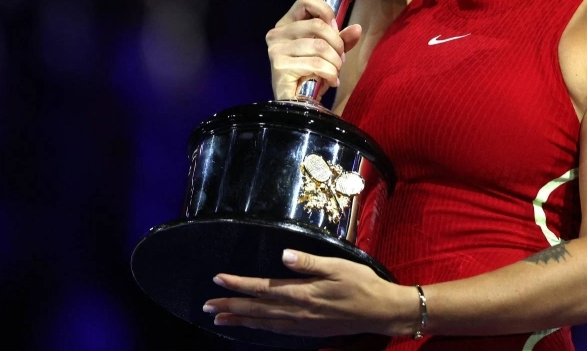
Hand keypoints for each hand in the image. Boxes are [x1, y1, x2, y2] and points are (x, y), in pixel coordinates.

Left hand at [204, 249, 417, 336]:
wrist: (380, 311)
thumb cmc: (362, 283)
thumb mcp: (338, 266)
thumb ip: (309, 262)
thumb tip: (284, 255)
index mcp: (303, 293)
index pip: (262, 289)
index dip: (238, 285)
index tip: (218, 279)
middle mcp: (297, 312)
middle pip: (257, 309)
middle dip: (230, 305)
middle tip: (206, 305)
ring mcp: (302, 324)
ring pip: (263, 323)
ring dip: (240, 319)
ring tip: (219, 318)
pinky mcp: (308, 331)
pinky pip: (276, 331)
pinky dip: (259, 328)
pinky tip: (252, 325)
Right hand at [266, 0, 362, 99]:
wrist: (297, 104)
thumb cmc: (311, 75)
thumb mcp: (329, 53)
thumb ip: (342, 39)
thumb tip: (357, 28)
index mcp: (286, 24)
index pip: (306, 0)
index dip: (326, 12)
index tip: (335, 31)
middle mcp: (277, 33)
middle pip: (318, 25)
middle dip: (337, 44)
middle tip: (340, 59)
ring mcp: (276, 49)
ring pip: (320, 46)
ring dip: (335, 62)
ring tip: (335, 72)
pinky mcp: (279, 66)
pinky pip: (316, 64)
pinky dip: (330, 74)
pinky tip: (330, 81)